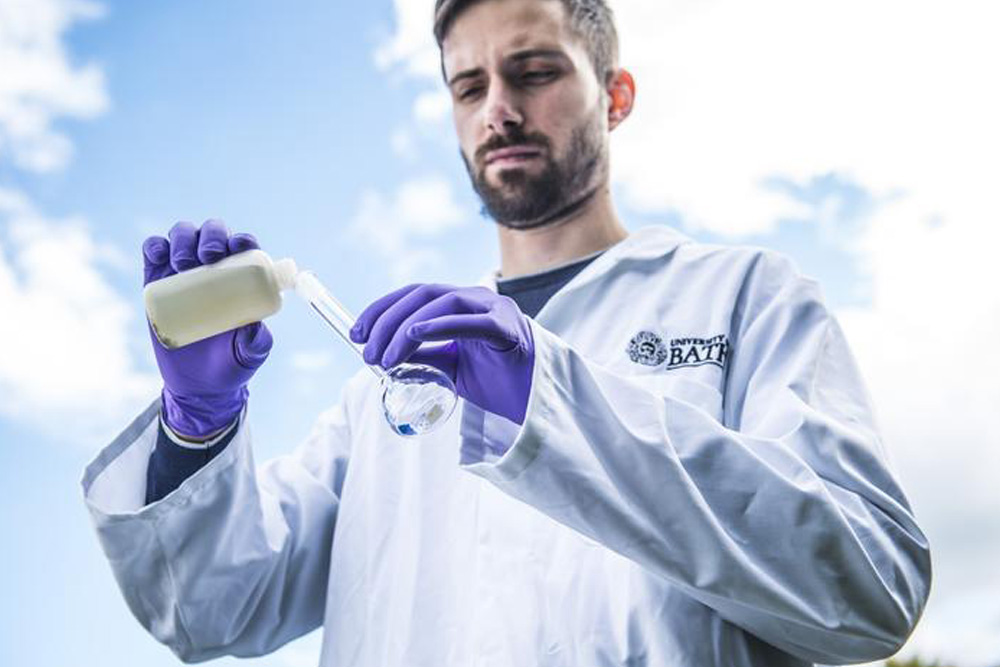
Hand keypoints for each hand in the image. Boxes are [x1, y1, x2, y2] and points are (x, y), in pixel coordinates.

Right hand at [143, 219, 272, 438]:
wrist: (196, 384)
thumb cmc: (230, 363)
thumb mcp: (249, 356)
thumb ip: (257, 343)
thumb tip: (256, 326)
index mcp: (242, 278)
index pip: (244, 247)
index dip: (242, 239)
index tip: (238, 248)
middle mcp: (213, 268)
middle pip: (212, 234)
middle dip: (211, 235)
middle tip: (208, 257)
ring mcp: (183, 272)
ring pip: (183, 236)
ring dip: (184, 238)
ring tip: (184, 262)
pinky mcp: (157, 281)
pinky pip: (153, 252)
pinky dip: (155, 245)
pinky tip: (160, 254)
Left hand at [349, 284, 533, 424]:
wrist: (535, 402)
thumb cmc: (497, 382)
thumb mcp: (450, 368)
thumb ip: (424, 357)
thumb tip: (386, 358)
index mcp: (461, 305)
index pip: (414, 295)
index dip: (381, 309)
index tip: (356, 333)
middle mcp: (477, 300)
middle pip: (423, 295)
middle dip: (387, 321)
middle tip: (367, 353)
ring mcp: (495, 310)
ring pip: (442, 303)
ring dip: (406, 329)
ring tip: (385, 358)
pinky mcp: (508, 329)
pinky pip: (471, 321)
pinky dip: (440, 325)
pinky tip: (415, 336)